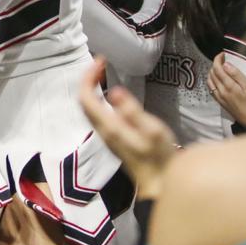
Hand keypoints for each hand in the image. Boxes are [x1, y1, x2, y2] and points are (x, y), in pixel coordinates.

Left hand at [79, 57, 176, 199]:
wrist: (161, 184)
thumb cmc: (159, 158)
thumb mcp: (151, 131)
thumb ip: (132, 111)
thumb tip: (114, 91)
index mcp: (109, 127)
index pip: (86, 97)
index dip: (88, 76)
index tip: (101, 61)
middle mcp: (103, 130)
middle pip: (84, 100)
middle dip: (89, 78)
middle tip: (102, 63)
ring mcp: (108, 135)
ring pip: (90, 106)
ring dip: (93, 87)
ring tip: (105, 72)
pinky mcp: (115, 137)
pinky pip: (98, 112)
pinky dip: (100, 97)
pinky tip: (112, 93)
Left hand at [208, 53, 245, 125]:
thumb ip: (236, 74)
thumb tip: (225, 64)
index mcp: (228, 86)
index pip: (217, 68)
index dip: (218, 59)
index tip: (222, 54)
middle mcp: (221, 91)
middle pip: (212, 73)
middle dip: (215, 64)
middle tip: (223, 59)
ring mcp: (219, 97)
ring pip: (209, 81)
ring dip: (212, 72)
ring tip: (219, 67)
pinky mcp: (220, 102)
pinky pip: (211, 89)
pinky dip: (211, 81)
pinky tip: (217, 79)